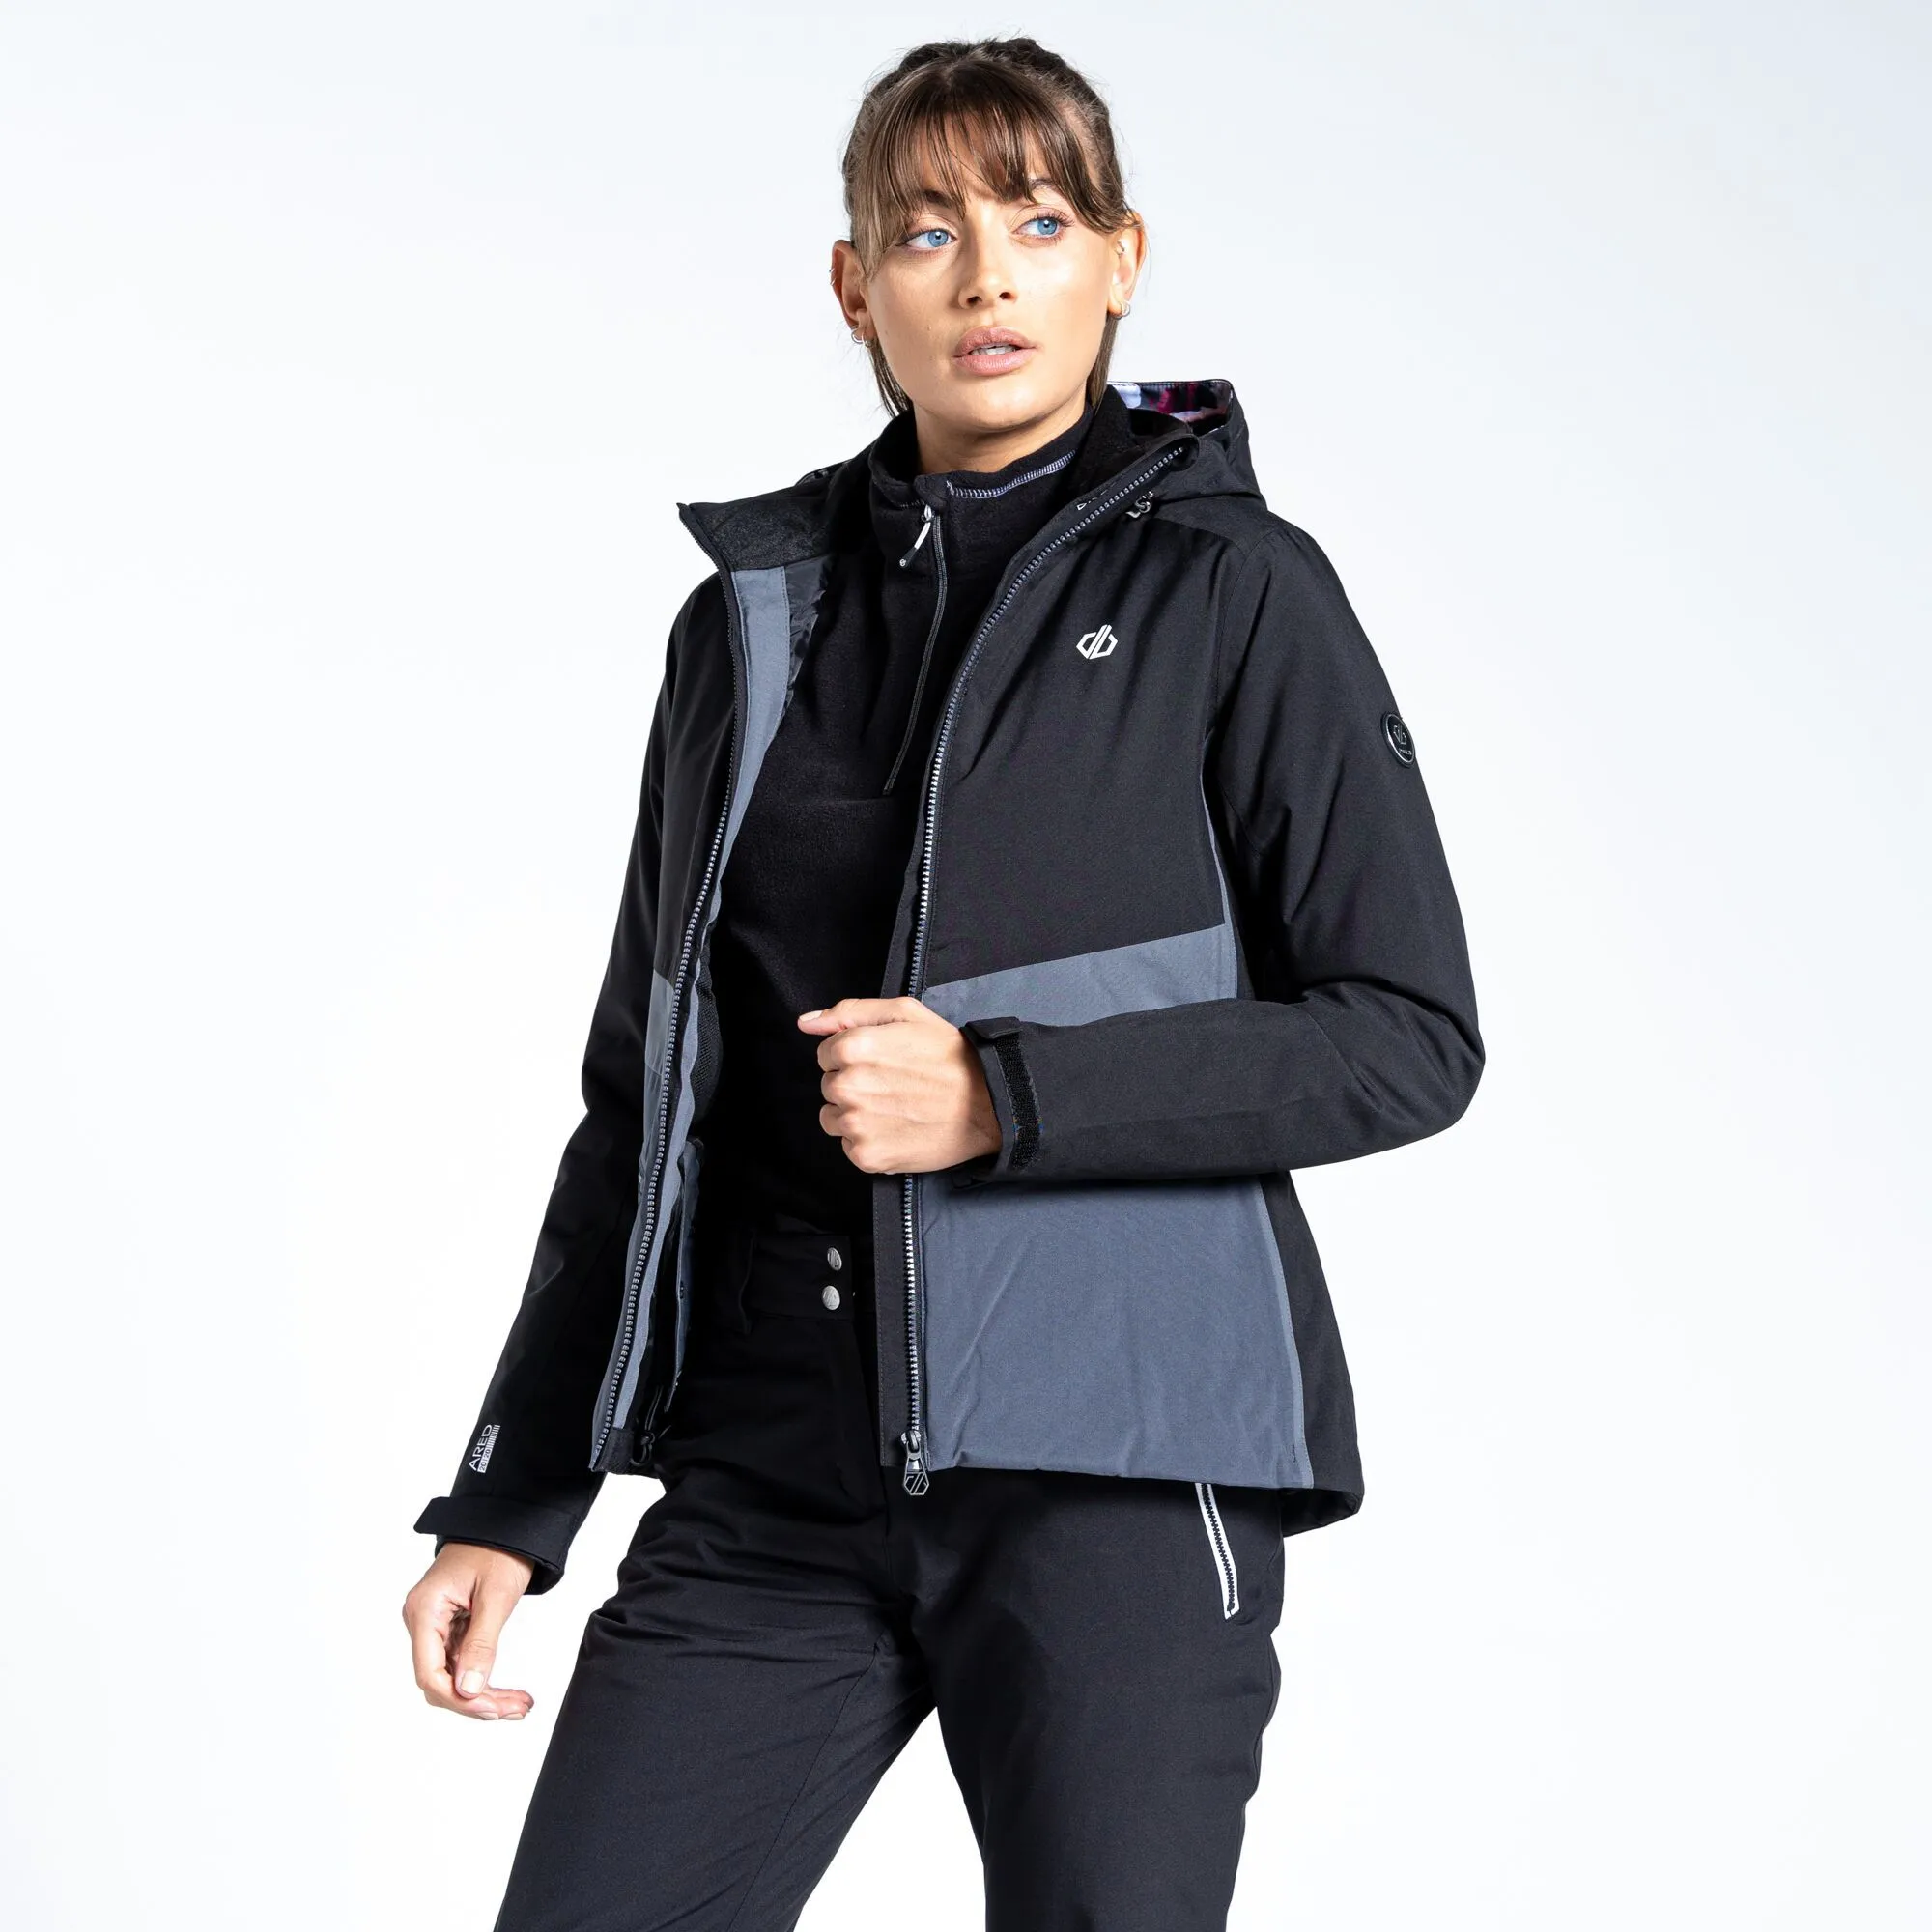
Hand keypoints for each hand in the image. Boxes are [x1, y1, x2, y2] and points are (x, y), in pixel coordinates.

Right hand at [402, 1542, 536, 1720]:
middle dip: (476, 1701)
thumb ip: (481, 1644)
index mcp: (424, 1609)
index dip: (458, 1698)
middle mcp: (422, 1620)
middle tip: (516, 1709)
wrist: (504, 1524)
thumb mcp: (496, 1596)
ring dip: (483, 1695)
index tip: (493, 1709)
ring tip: (519, 1704)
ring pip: (450, 1677)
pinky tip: (506, 1692)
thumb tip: (468, 1691)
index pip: (428, 1673)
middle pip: (438, 1680)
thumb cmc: (498, 1549)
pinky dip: (483, 1679)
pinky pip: (459, 1664)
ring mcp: (433, 1625)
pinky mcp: (448, 1628)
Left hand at [797, 996, 1001, 1174]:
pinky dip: (868, 1141)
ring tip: (894, 1108)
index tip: (881, 1061)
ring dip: (855, 1114)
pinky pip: (849, 1146)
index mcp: (852, 1047)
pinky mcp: (867, 1156)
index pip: (825, 1054)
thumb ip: (849, 1012)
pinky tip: (896, 1128)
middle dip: (853, 1084)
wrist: (987, 1104)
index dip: (853, 1056)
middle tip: (893, 1084)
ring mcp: (856, 1125)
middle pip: (829, 1086)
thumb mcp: (905, 1013)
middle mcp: (847, 1086)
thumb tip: (805, 1022)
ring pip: (833, 1118)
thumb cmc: (948, 1056)